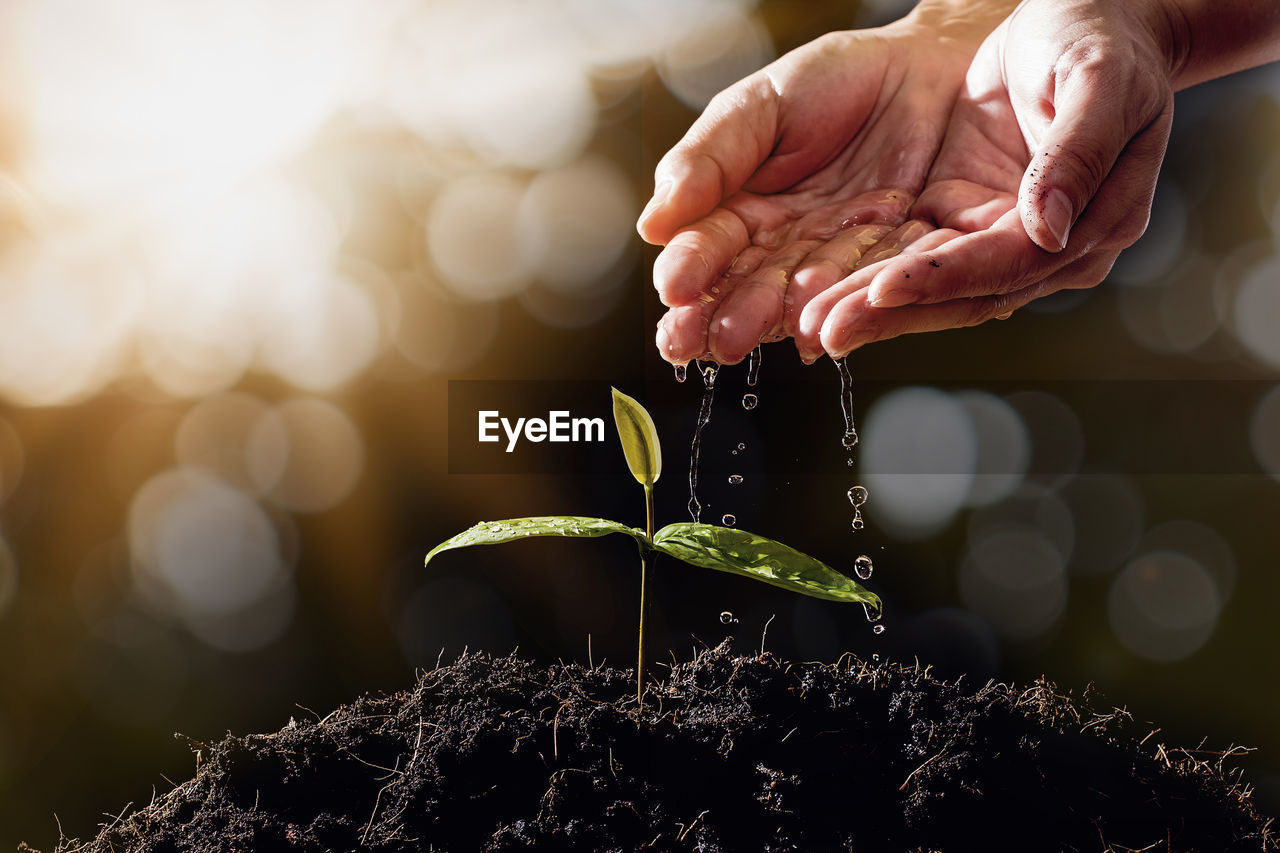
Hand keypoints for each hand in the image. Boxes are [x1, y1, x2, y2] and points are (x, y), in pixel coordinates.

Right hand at [638, 5, 1010, 365]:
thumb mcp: (759, 107)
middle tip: (700, 342)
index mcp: (742, 210)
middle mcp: (786, 246)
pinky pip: (870, 281)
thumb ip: (708, 161)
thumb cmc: (836, 80)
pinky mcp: (895, 260)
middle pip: (748, 285)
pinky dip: (845, 303)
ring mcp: (839, 257)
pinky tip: (817, 327)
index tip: (674, 288)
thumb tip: (652, 225)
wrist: (930, 65)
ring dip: (775, 318)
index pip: (708, 246)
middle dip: (722, 314)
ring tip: (753, 335)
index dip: (690, 268)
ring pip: (802, 293)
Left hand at [803, 0, 1175, 355]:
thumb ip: (1077, 153)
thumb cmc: (1100, 38)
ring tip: (807, 325)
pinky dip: (866, 274)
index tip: (884, 289)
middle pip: (961, 293)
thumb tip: (1046, 230)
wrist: (1085, 14)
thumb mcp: (1099, 79)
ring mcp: (998, 234)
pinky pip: (910, 253)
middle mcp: (1046, 247)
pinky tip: (819, 291)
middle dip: (890, 314)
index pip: (1010, 264)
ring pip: (929, 283)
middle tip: (824, 332)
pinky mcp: (959, 213)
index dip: (944, 279)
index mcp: (1096, 223)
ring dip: (869, 305)